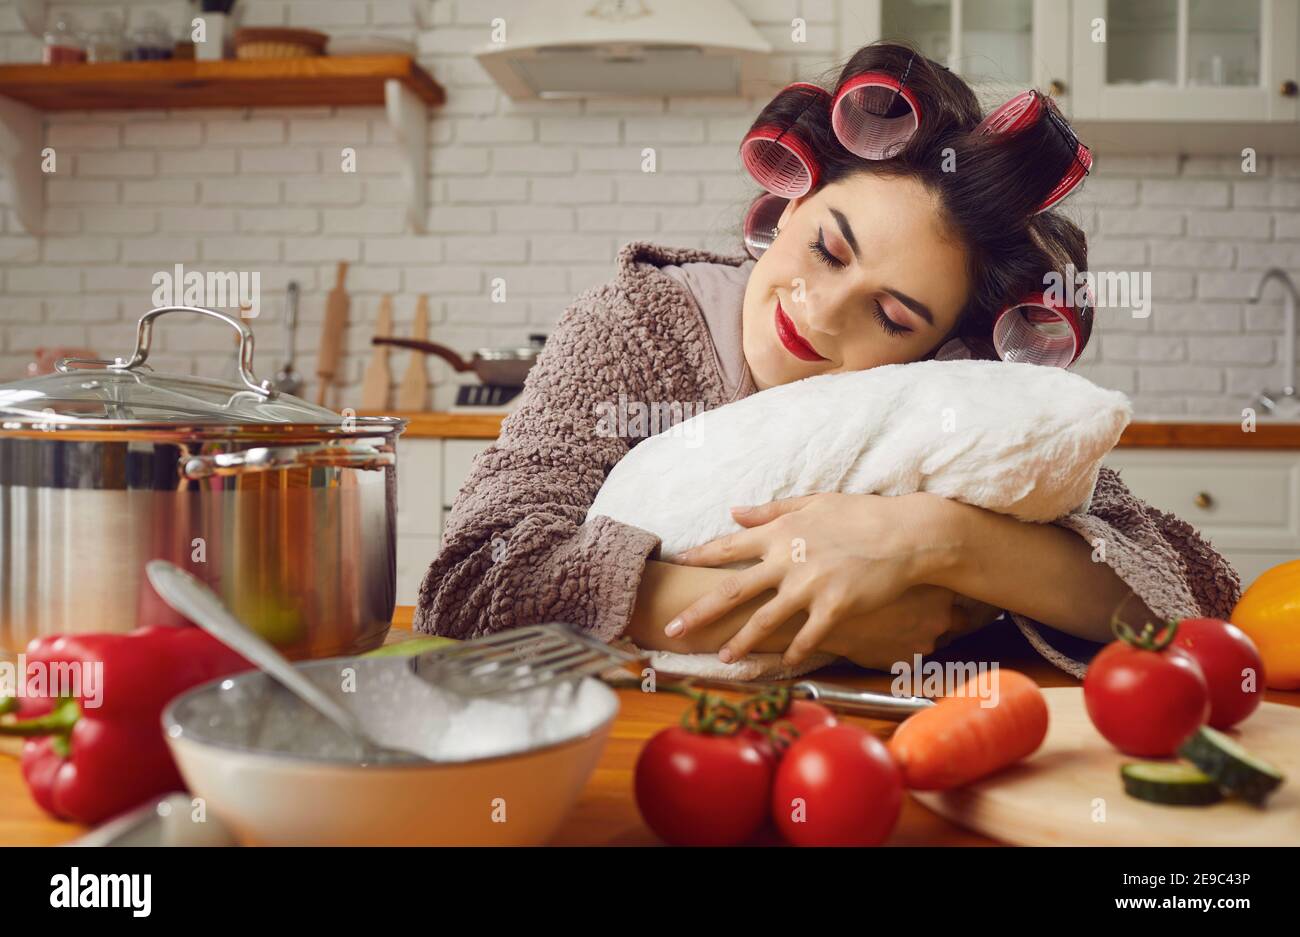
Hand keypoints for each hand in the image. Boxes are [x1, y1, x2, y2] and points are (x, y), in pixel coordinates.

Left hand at [667, 491, 959, 666]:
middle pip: (733, 590)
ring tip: (722, 658)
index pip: (728, 547)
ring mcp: (810, 586)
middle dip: (700, 612)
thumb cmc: (861, 514)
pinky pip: (807, 637)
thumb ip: (770, 510)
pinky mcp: (834, 608)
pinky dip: (793, 652)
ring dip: (740, 642)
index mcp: (780, 533)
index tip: (677, 563)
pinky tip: (780, 664)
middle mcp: (787, 561)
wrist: (907, 535)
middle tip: (674, 630)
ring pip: (765, 621)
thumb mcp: (813, 502)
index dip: (700, 556)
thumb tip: (733, 511)